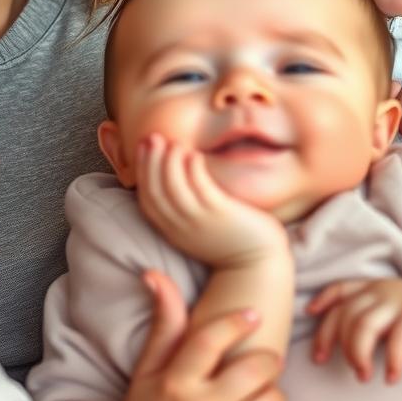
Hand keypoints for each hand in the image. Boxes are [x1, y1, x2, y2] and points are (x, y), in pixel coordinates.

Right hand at [115, 270, 286, 400]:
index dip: (235, 321)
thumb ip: (164, 327)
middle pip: (255, 369)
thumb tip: (154, 273)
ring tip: (257, 397)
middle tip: (263, 360)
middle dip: (266, 360)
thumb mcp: (146, 374)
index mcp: (174, 384)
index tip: (253, 313)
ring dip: (272, 396)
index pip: (209, 340)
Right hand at [137, 134, 287, 269]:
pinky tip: (195, 155)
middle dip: (151, 161)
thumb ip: (183, 205)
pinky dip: (194, 170)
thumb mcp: (197, 224)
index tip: (144, 146)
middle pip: (156, 191)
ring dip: (170, 162)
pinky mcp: (221, 215)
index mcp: (172, 229)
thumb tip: (172, 173)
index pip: (147, 197)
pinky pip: (201, 189)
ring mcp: (200, 222)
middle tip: (153, 137)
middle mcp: (181, 226)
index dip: (142, 169)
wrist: (258, 263)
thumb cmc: (229, 237)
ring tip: (175, 143)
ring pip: (174, 189)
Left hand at [308, 277, 401, 381]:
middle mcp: (379, 292)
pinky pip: (398, 339)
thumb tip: (343, 340)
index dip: (322, 303)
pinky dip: (391, 361)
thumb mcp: (389, 306)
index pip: (339, 291)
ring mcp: (398, 302)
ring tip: (363, 376)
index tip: (309, 315)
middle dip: (336, 342)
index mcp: (371, 287)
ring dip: (358, 354)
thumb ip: (367, 315)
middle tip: (341, 366)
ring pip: (364, 326)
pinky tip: (391, 377)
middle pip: (346, 315)